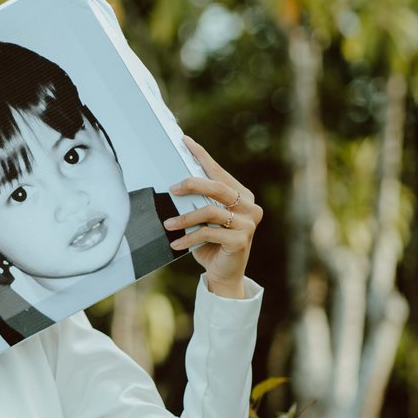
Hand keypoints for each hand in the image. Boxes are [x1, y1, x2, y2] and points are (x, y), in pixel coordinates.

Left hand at [164, 136, 262, 297]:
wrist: (224, 275)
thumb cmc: (211, 244)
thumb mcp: (204, 220)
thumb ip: (199, 202)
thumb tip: (175, 184)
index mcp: (243, 196)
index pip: (219, 171)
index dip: (201, 156)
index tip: (185, 142)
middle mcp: (250, 207)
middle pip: (217, 187)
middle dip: (192, 184)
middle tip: (172, 189)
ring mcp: (248, 224)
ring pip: (210, 211)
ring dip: (184, 218)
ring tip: (168, 224)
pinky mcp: (241, 240)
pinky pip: (207, 233)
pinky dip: (188, 238)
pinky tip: (175, 243)